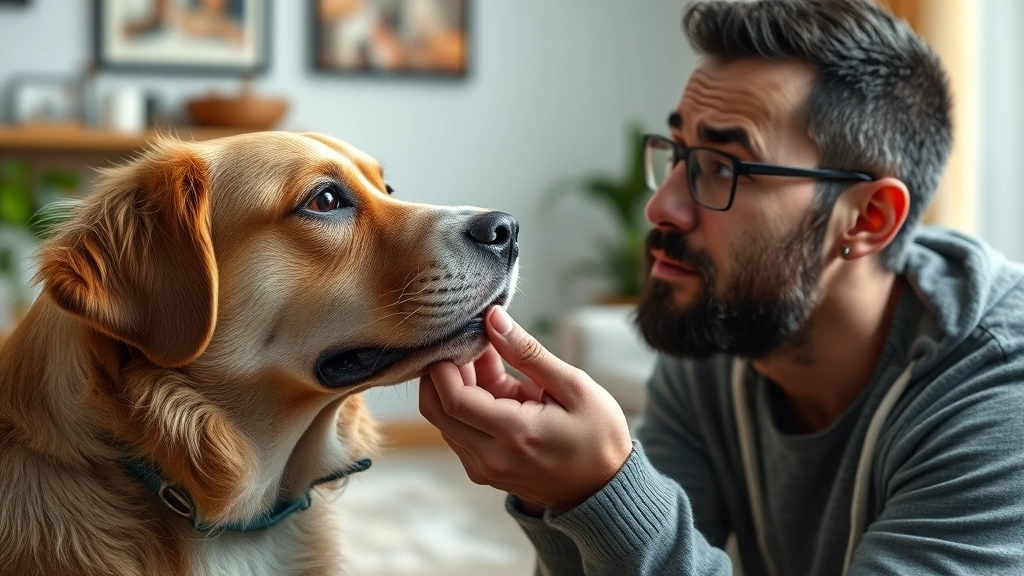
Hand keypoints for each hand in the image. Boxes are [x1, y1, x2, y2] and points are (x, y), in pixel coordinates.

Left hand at [419, 306, 632, 513]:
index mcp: (515, 435)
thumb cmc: (598, 435)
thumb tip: (493, 319)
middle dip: (440, 373)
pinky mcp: (484, 471)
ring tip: (483, 358)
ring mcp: (484, 469)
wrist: (606, 488)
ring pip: (444, 421)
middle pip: (436, 411)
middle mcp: (491, 458)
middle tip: (463, 344)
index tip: (456, 338)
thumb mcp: (574, 386)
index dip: (443, 366)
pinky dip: (464, 405)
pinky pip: (459, 433)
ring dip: (453, 387)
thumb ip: (528, 353)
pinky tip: (489, 382)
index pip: (453, 400)